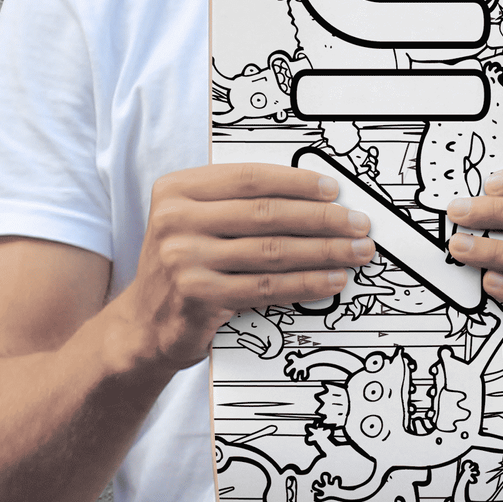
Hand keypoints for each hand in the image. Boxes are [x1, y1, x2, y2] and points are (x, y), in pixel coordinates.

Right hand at [109, 164, 374, 373]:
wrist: (144, 324)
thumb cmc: (184, 266)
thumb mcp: (195, 223)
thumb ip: (236, 205)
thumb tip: (312, 198)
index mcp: (176, 190)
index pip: (248, 177)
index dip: (296, 182)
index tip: (332, 189)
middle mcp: (175, 221)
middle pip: (266, 214)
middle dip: (321, 219)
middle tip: (358, 223)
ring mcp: (184, 259)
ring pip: (272, 251)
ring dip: (324, 251)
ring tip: (356, 251)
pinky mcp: (199, 296)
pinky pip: (267, 287)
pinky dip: (306, 283)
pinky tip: (331, 280)